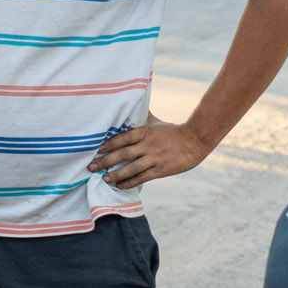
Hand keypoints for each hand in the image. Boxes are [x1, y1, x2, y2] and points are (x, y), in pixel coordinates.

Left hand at [88, 116, 211, 186]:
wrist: (195, 141)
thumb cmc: (172, 131)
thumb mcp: (156, 122)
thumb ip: (142, 116)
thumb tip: (131, 101)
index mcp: (145, 132)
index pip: (123, 138)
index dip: (109, 144)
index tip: (96, 149)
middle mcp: (148, 145)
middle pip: (123, 154)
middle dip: (105, 161)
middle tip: (91, 166)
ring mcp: (155, 158)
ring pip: (131, 168)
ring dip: (116, 174)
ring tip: (104, 178)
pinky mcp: (161, 170)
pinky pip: (142, 177)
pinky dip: (130, 182)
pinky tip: (120, 185)